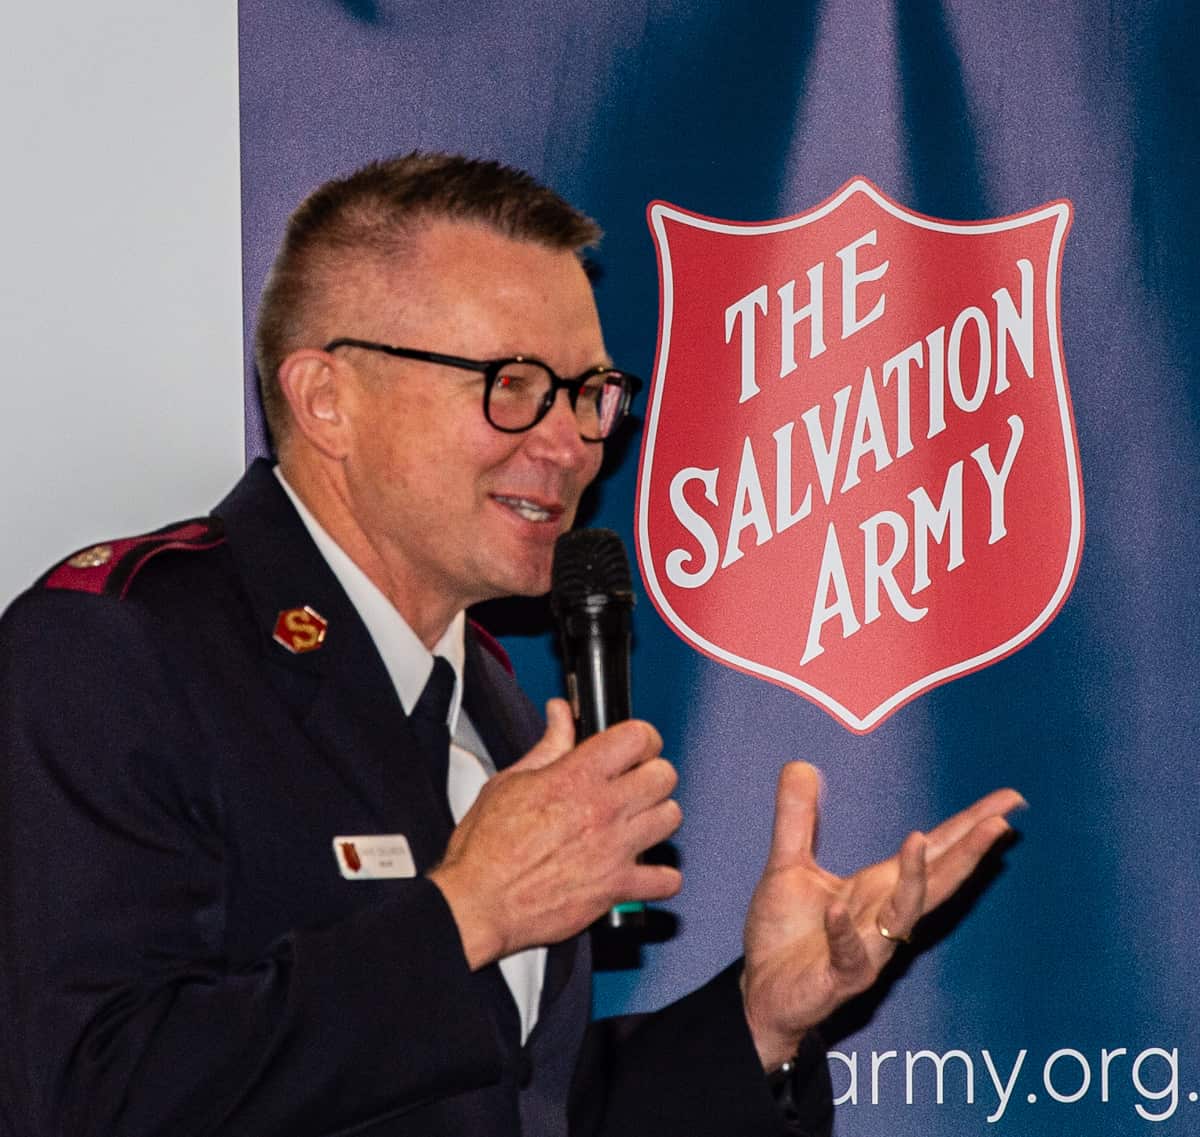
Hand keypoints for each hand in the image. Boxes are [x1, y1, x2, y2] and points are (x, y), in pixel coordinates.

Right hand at [428, 699, 681, 968]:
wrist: (478, 904)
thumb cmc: (486, 848)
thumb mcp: (510, 782)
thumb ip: (548, 745)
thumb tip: (561, 714)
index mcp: (576, 778)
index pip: (637, 737)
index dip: (641, 736)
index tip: (637, 744)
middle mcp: (602, 810)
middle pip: (664, 775)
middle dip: (653, 773)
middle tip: (637, 781)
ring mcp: (614, 849)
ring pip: (670, 818)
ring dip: (657, 817)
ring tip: (639, 820)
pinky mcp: (616, 888)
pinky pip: (666, 881)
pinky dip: (660, 878)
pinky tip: (644, 870)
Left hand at [740, 762, 1024, 1068]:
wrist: (761, 992)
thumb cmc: (785, 934)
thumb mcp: (787, 863)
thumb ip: (796, 817)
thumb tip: (799, 764)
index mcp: (879, 887)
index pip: (934, 851)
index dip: (970, 826)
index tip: (1009, 800)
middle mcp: (883, 916)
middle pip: (937, 880)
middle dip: (968, 851)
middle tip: (1001, 821)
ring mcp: (867, 949)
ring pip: (902, 916)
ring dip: (914, 881)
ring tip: (918, 840)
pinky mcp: (839, 977)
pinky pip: (848, 953)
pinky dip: (844, 931)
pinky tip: (837, 908)